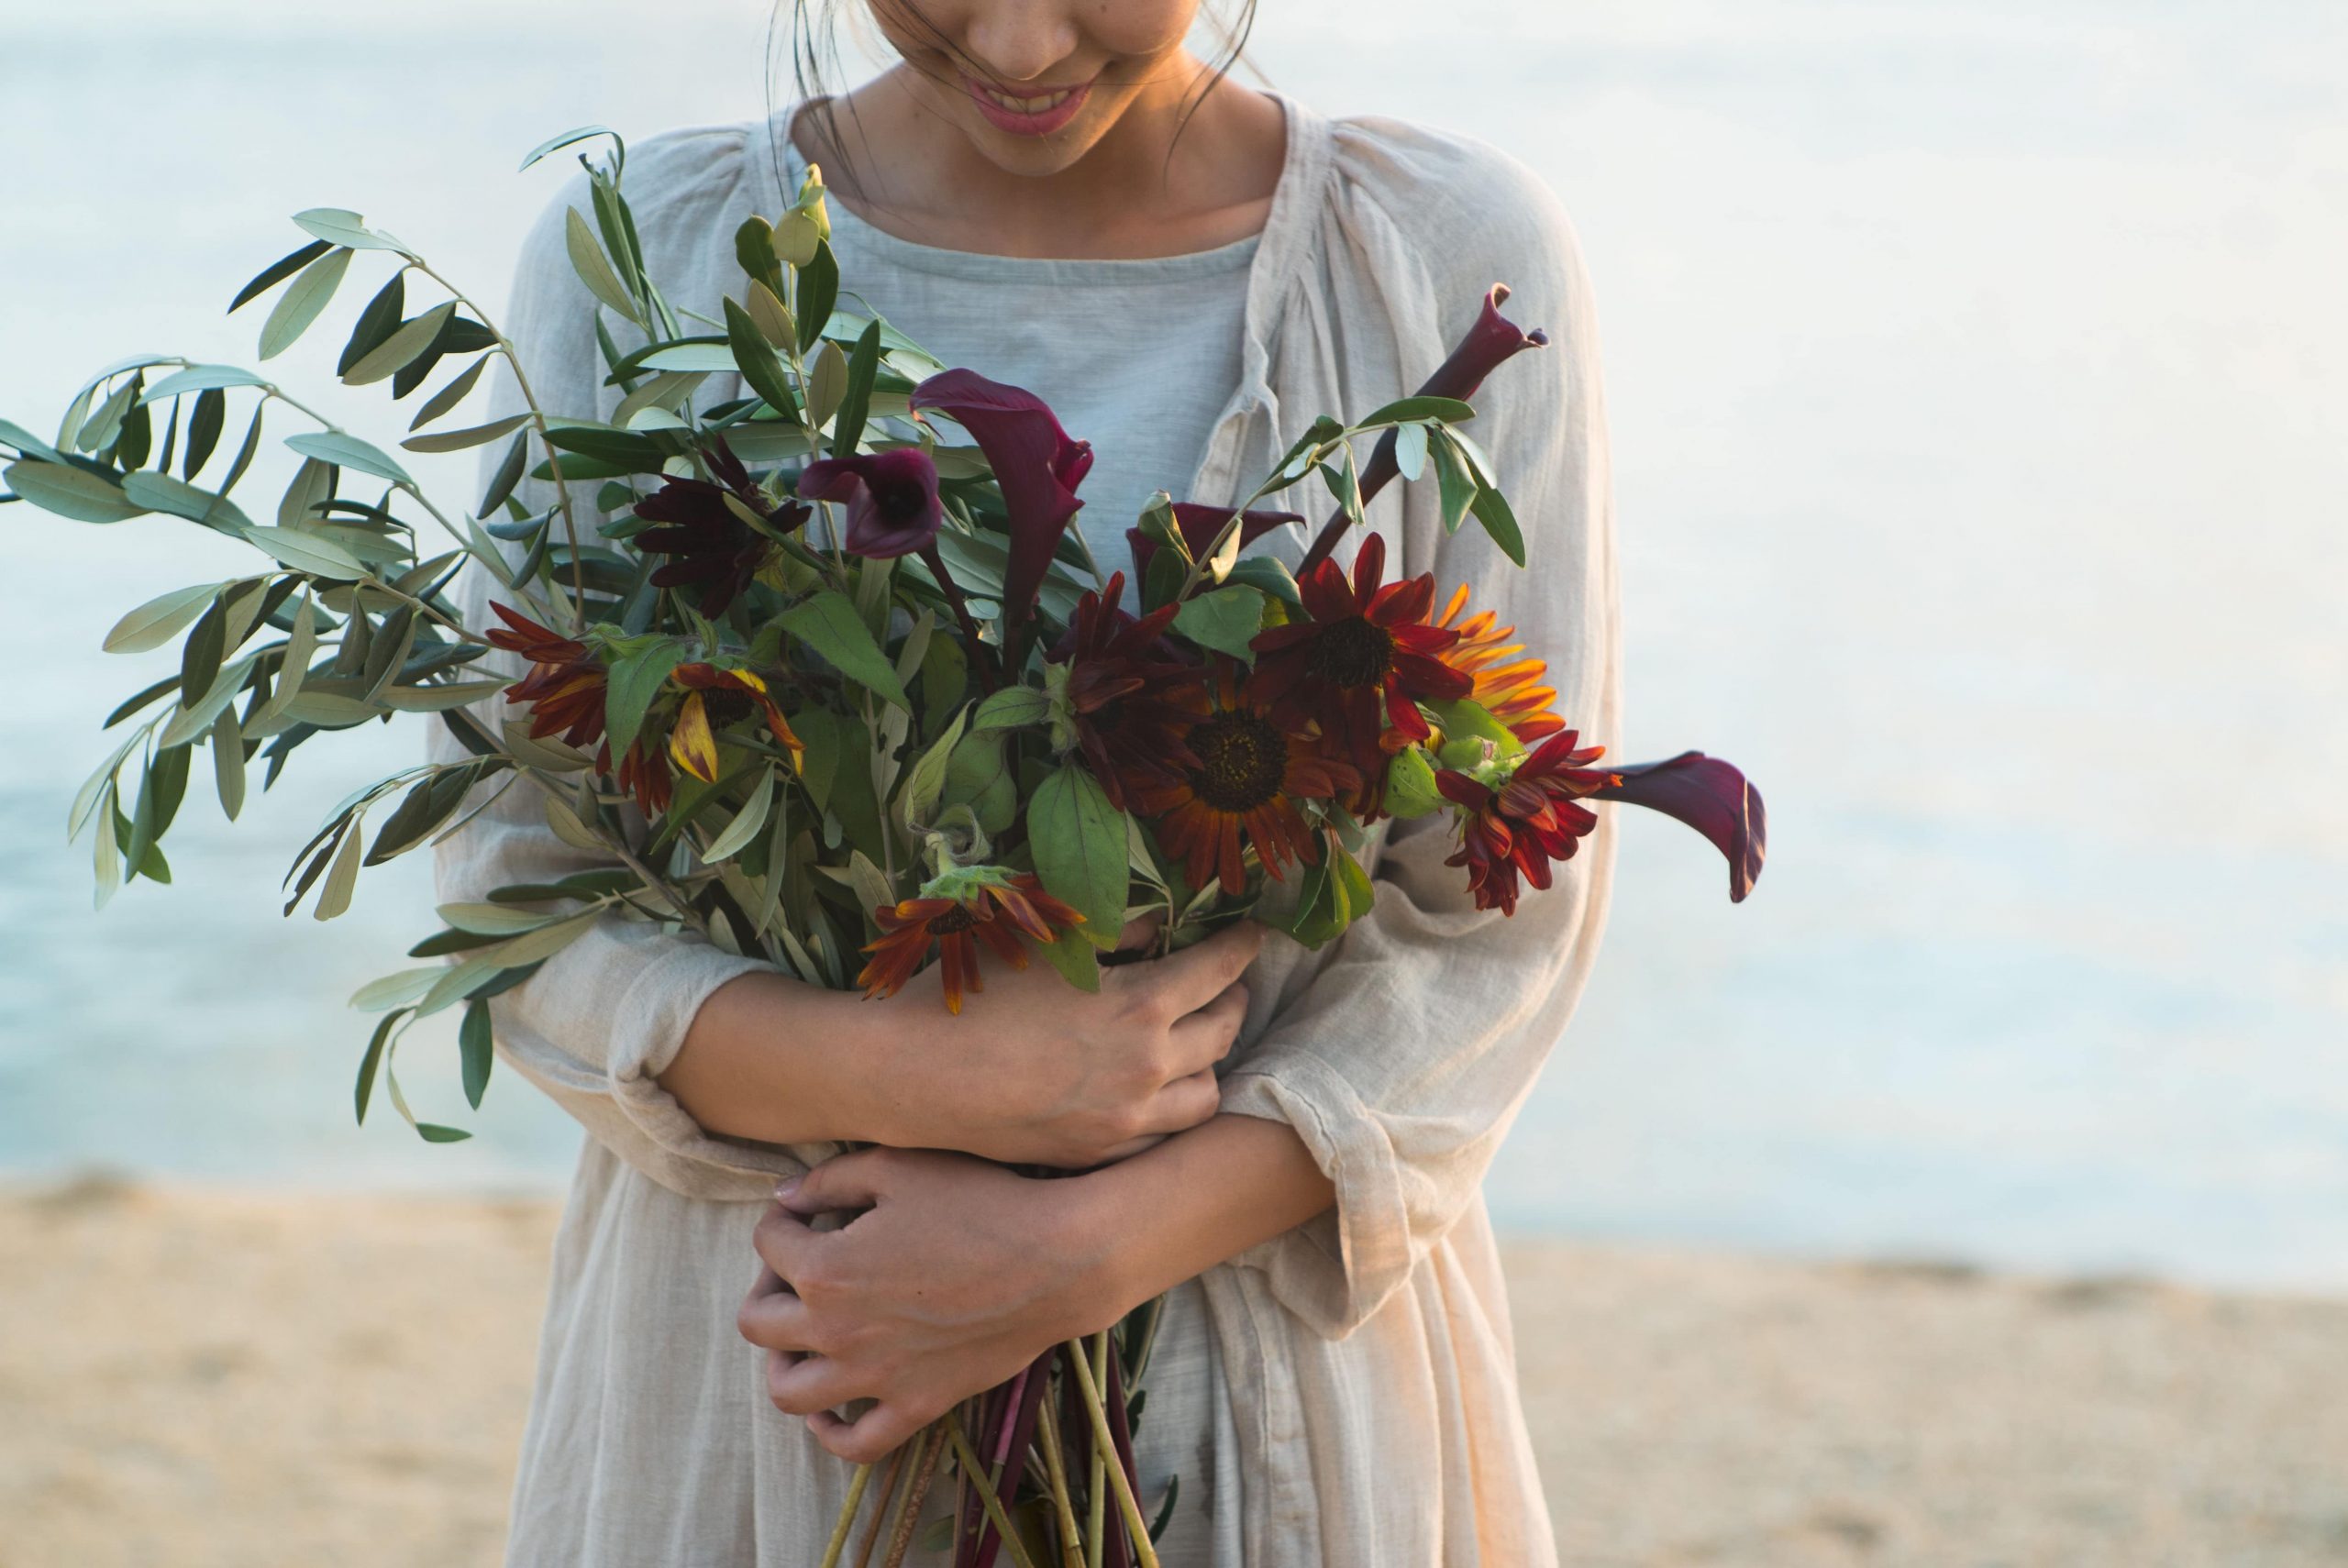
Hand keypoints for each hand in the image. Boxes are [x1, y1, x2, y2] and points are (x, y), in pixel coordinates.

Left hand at [738, 1146, 1115, 1463]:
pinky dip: (830, 1430)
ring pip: (788, 1392)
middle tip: (801, 1268)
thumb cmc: (980, 1203)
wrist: (1057, 1261)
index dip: (782, 1219)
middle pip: (758, 1323)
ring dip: (783, 1360)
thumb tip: (785, 1197)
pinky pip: (854, 1444)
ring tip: (807, 1335)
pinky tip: (833, 1403)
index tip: (807, 1212)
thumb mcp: (899, 1168)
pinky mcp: (916, 1406)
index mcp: (825, 1269)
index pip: (767, 1242)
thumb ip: (829, 1181)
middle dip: (767, 1286)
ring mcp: (875, 1378)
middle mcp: (836, 1332)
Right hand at [859, 917, 1261, 1168]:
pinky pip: (1161, 1138)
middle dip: (1234, 1001)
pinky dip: (1171, 1111)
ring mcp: (1125, 1121)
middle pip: (1223, 1032)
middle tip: (1229, 986)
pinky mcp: (1097, 1155)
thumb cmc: (974, 993)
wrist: (913, 1074)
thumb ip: (1117, 933)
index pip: (1220, 970)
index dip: (1243, 947)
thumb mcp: (1048, 942)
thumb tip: (1161, 931)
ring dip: (1209, 1063)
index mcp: (1141, 1005)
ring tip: (1197, 1044)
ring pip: (1205, 1095)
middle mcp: (1147, 1068)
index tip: (1254, 936)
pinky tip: (1157, 1093)